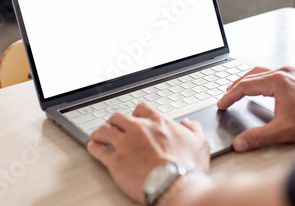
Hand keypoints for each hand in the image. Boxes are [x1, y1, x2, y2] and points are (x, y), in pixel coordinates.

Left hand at [87, 102, 209, 204]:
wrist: (175, 185)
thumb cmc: (187, 167)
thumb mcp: (200, 143)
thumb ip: (193, 129)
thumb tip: (188, 124)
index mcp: (158, 122)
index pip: (141, 109)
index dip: (136, 114)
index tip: (135, 119)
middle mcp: (139, 129)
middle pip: (118, 117)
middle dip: (115, 122)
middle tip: (114, 127)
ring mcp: (125, 144)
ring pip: (104, 130)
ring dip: (100, 132)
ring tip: (99, 136)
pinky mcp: (115, 161)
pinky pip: (98, 149)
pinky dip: (94, 147)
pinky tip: (93, 147)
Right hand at [217, 66, 294, 151]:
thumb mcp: (283, 131)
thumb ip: (258, 137)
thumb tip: (240, 143)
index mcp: (277, 81)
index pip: (245, 85)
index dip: (230, 96)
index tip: (221, 104)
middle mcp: (283, 73)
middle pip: (251, 75)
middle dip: (235, 86)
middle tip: (225, 97)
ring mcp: (291, 74)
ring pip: (261, 72)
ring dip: (247, 81)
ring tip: (237, 90)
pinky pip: (272, 74)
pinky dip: (260, 80)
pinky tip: (259, 88)